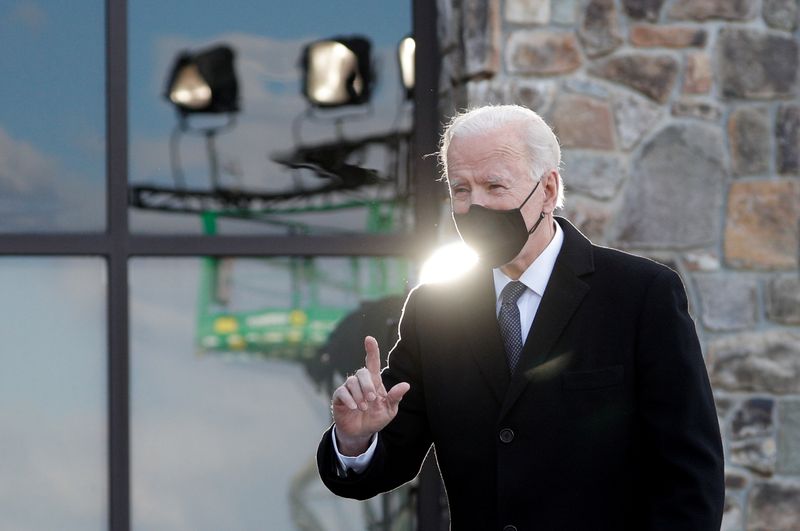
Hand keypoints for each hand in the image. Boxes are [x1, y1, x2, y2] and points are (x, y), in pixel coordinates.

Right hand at [331, 336, 410, 455]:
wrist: (361, 433)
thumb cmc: (375, 418)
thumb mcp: (389, 410)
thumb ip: (395, 397)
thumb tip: (406, 385)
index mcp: (374, 382)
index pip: (372, 362)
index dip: (372, 350)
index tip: (369, 339)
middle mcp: (360, 382)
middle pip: (362, 372)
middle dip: (367, 385)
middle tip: (372, 399)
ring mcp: (349, 389)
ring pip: (351, 381)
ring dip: (359, 395)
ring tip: (363, 408)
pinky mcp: (339, 397)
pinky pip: (341, 392)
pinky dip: (349, 399)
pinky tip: (354, 407)